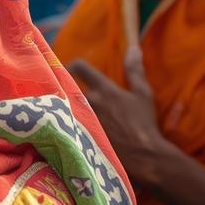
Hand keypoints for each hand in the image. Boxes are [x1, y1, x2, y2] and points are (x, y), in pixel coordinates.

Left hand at [68, 50, 169, 188]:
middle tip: (63, 89)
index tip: (73, 70)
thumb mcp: (143, 94)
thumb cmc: (144, 124)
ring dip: (61, 105)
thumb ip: (135, 70)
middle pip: (64, 86)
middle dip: (63, 86)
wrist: (143, 156)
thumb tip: (133, 48)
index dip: (74, 66)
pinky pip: (63, 125)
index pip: (80, 67)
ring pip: (62, 106)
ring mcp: (81, 120)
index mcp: (104, 90)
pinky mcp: (77, 137)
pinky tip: (61, 126)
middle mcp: (89, 103)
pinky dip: (62, 123)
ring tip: (60, 108)